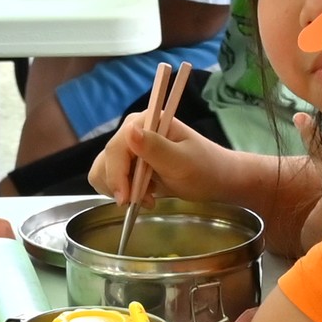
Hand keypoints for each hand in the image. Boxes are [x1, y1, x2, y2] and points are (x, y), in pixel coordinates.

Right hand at [86, 63, 240, 203]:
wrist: (217, 180)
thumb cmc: (205, 169)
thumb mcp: (182, 162)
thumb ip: (155, 147)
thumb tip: (129, 131)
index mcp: (147, 121)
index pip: (116, 147)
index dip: (117, 174)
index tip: (126, 199)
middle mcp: (135, 130)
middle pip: (107, 159)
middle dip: (120, 185)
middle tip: (144, 201)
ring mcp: (132, 147)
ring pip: (104, 170)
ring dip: (120, 190)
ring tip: (146, 198)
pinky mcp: (131, 163)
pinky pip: (111, 178)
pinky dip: (122, 191)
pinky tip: (143, 196)